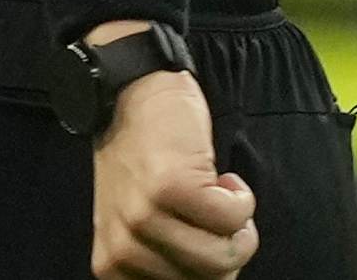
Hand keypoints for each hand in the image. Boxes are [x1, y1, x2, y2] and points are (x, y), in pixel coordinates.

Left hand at [90, 66, 254, 279]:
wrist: (131, 94)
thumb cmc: (144, 162)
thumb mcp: (140, 224)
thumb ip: (166, 259)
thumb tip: (214, 279)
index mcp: (115, 264)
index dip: (212, 268)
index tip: (206, 238)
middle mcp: (124, 248)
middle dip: (231, 247)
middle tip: (219, 214)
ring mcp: (145, 218)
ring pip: (225, 254)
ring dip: (239, 223)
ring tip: (219, 194)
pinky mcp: (172, 188)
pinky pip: (234, 218)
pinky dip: (241, 197)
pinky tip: (223, 178)